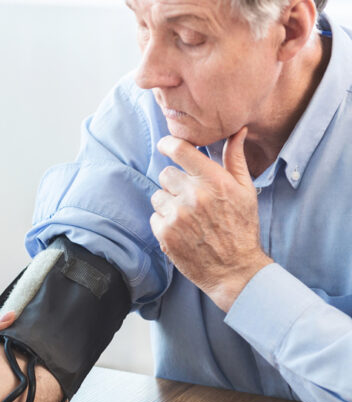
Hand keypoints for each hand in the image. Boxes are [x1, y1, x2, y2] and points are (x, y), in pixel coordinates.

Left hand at [150, 127, 272, 310]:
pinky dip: (165, 222)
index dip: (168, 144)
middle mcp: (194, 195)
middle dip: (176, 183)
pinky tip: (183, 231)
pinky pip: (155, 216)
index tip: (165, 145)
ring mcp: (177, 215)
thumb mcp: (246, 191)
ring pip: (158, 195)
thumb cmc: (242, 227)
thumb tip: (237, 131)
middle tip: (192, 198)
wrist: (235, 270)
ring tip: (188, 217)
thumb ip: (235, 159)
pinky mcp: (165, 233)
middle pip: (166, 173)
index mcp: (214, 180)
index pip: (180, 150)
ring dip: (168, 203)